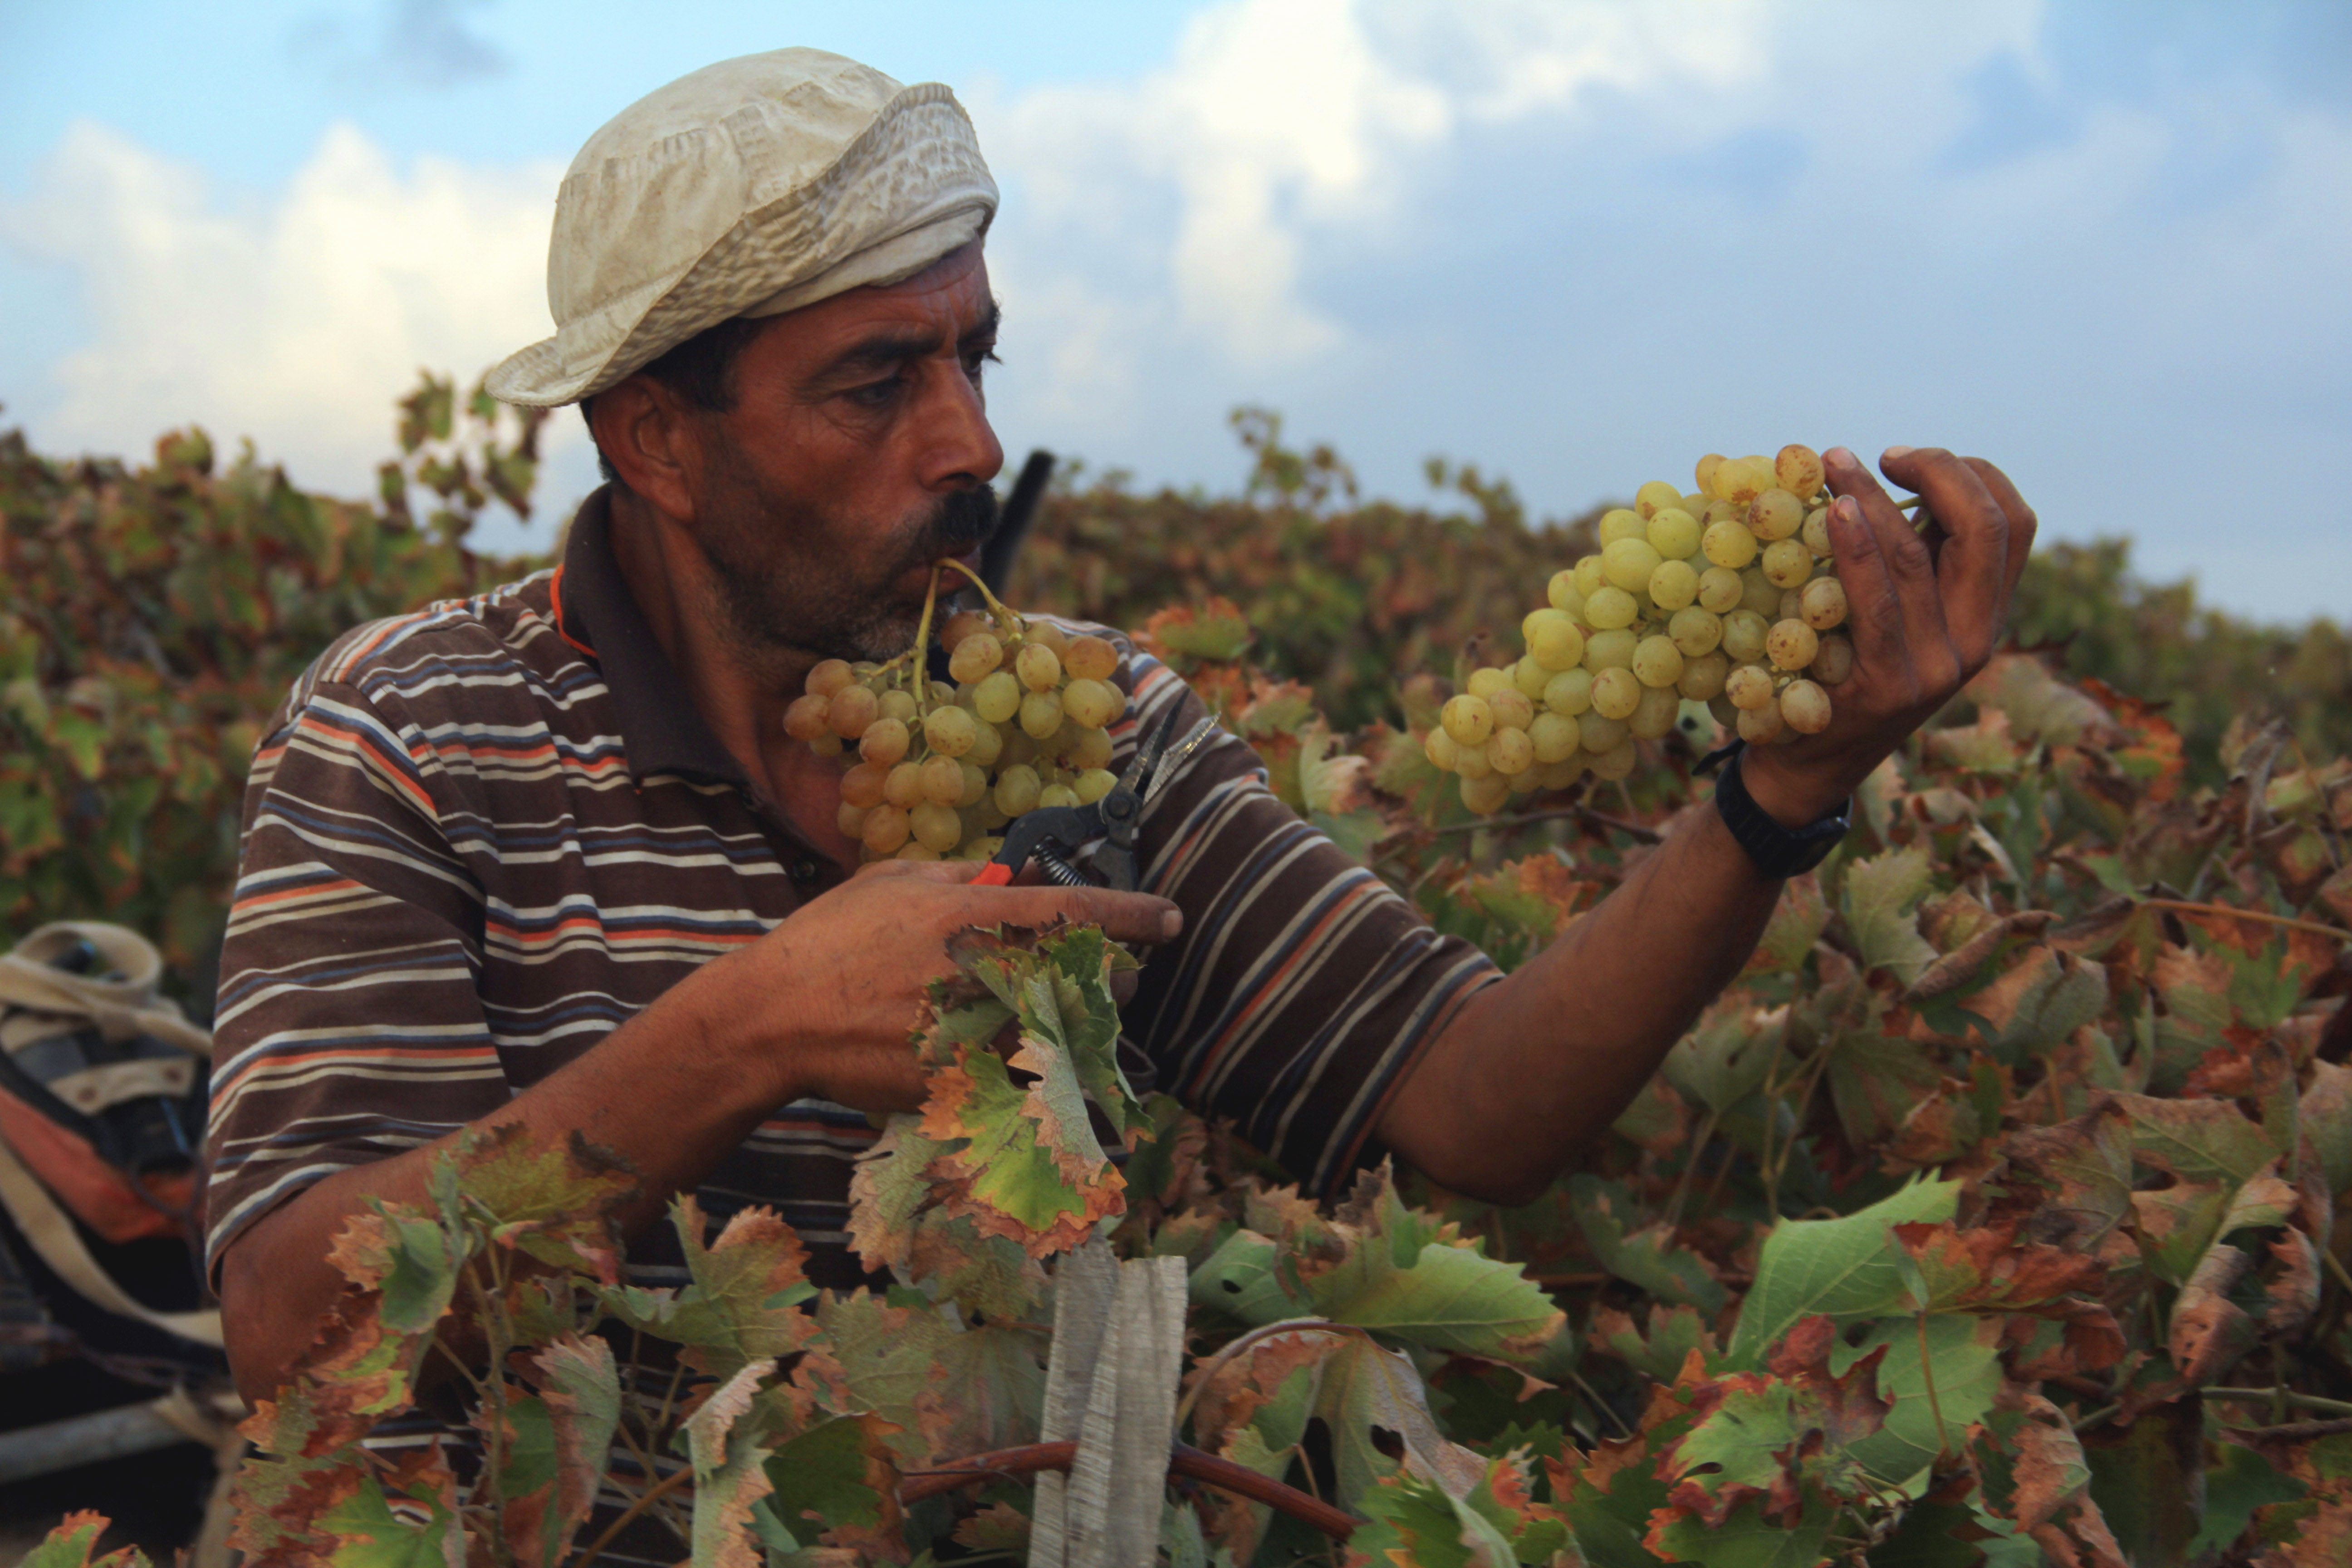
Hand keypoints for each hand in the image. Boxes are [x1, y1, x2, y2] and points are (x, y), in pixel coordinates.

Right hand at [691, 858, 1182, 1115]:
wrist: (775, 1017)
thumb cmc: (831, 939)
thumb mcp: (894, 881)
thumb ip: (964, 876)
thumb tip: (1015, 875)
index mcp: (969, 919)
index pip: (1074, 912)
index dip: (1132, 916)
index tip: (1170, 919)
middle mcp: (980, 976)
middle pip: (1084, 981)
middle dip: (1111, 980)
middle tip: (1116, 977)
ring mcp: (969, 1035)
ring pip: (1063, 1036)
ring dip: (1081, 1027)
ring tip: (1077, 1020)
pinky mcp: (956, 1083)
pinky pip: (1020, 1080)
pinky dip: (1039, 1071)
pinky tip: (1036, 1064)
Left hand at [1740, 446, 2036, 827]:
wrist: (1810, 762)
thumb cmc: (1842, 667)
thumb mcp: (1895, 610)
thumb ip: (1909, 558)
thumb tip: (1884, 476)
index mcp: (1987, 613)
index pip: (2015, 524)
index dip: (1970, 474)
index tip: (1906, 459)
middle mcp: (1977, 640)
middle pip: (1988, 528)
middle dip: (1938, 471)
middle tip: (1879, 454)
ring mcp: (1937, 668)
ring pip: (1921, 559)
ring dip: (1873, 497)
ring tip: (1833, 463)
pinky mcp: (1888, 688)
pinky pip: (1878, 603)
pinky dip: (1857, 547)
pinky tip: (1834, 513)